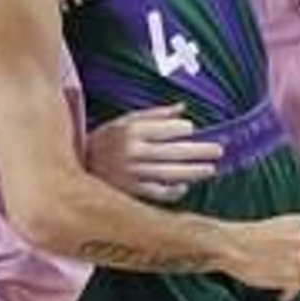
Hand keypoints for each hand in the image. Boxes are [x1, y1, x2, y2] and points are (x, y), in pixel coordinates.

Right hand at [87, 107, 222, 200]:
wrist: (80, 164)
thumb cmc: (106, 139)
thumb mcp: (125, 120)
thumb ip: (155, 114)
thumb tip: (183, 107)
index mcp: (131, 131)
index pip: (165, 130)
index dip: (183, 129)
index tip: (192, 129)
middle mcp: (132, 152)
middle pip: (173, 152)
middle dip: (198, 151)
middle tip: (218, 150)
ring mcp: (132, 174)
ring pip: (169, 174)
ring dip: (193, 172)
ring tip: (211, 169)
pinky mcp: (131, 191)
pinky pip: (157, 193)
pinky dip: (173, 191)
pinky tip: (185, 186)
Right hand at [222, 212, 299, 300]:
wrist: (229, 245)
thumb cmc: (245, 239)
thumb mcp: (275, 228)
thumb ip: (292, 239)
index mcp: (299, 223)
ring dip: (295, 286)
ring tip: (283, 291)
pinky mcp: (293, 274)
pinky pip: (297, 289)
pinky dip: (288, 295)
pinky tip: (280, 297)